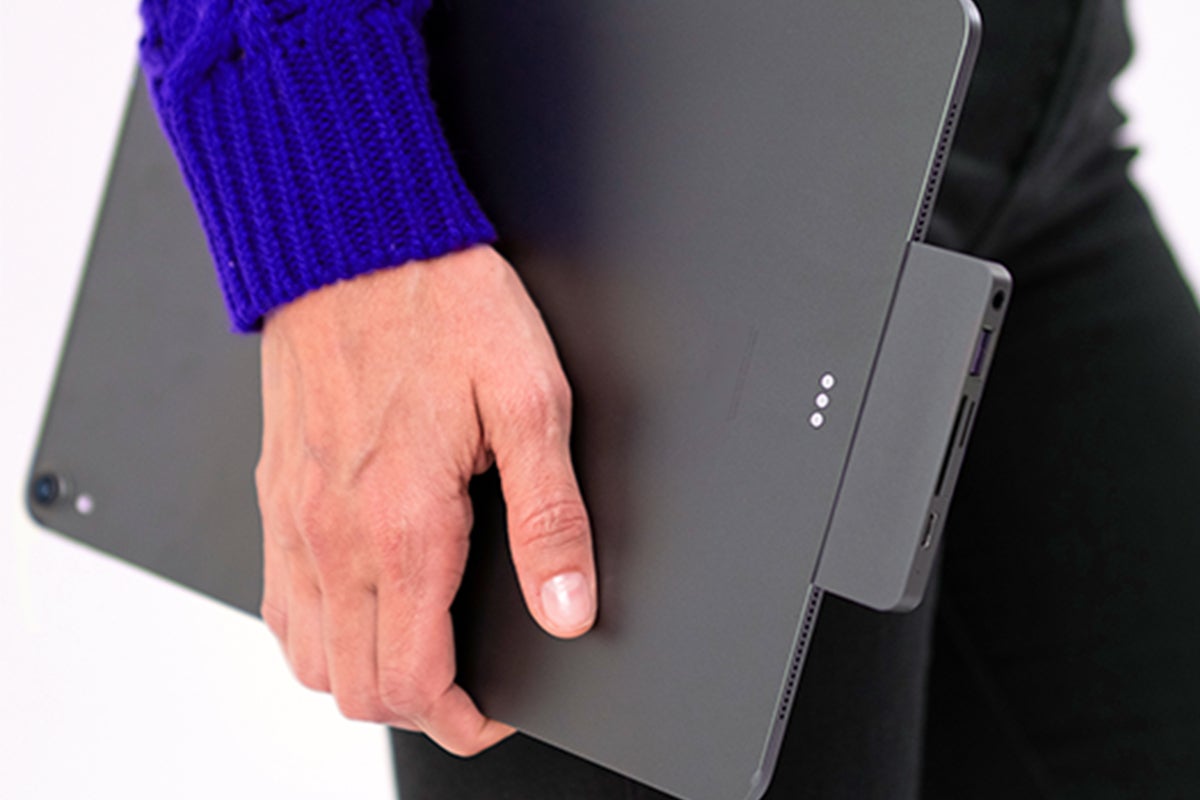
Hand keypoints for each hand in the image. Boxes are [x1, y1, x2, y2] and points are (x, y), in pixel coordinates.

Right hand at [255, 244, 596, 755]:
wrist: (353, 241)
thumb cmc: (442, 306)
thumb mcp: (530, 402)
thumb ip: (551, 518)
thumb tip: (569, 607)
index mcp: (403, 525)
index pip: (414, 681)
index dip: (463, 720)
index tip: (497, 706)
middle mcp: (334, 535)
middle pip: (357, 687)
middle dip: (420, 706)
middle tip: (469, 686)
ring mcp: (294, 519)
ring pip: (308, 658)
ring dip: (365, 674)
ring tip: (420, 651)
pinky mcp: (276, 494)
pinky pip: (277, 603)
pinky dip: (318, 632)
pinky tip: (362, 602)